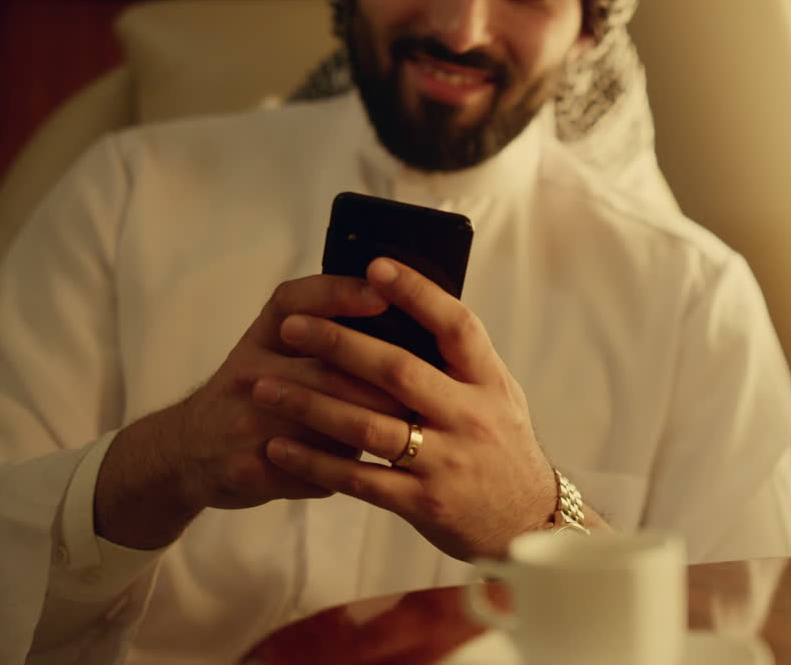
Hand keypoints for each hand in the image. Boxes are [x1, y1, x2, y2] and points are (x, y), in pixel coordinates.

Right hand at [95, 274, 406, 548]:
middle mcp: (250, 371)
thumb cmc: (254, 391)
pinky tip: (377, 475)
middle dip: (383, 381)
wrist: (187, 451)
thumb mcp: (274, 346)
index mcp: (262, 337)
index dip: (341, 295)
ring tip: (415, 432)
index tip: (385, 296)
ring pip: (325, 424)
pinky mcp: (250, 468)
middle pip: (326, 368)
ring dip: (374, 429)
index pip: (297, 301)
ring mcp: (246, 422)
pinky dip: (349, 474)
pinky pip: (315, 473)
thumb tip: (405, 320)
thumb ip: (325, 330)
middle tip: (429, 389)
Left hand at [255, 258, 558, 560]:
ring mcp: (447, 462)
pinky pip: (359, 479)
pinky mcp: (423, 503)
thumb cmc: (503, 448)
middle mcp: (470, 417)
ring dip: (310, 404)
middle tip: (292, 327)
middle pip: (398, 370)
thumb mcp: (498, 397)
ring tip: (264, 388)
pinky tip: (279, 448)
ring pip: (368, 426)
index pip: (456, 326)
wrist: (526, 523)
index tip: (376, 267)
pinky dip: (315, 462)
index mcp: (490, 382)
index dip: (417, 293)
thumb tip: (406, 310)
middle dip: (339, 344)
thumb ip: (460, 362)